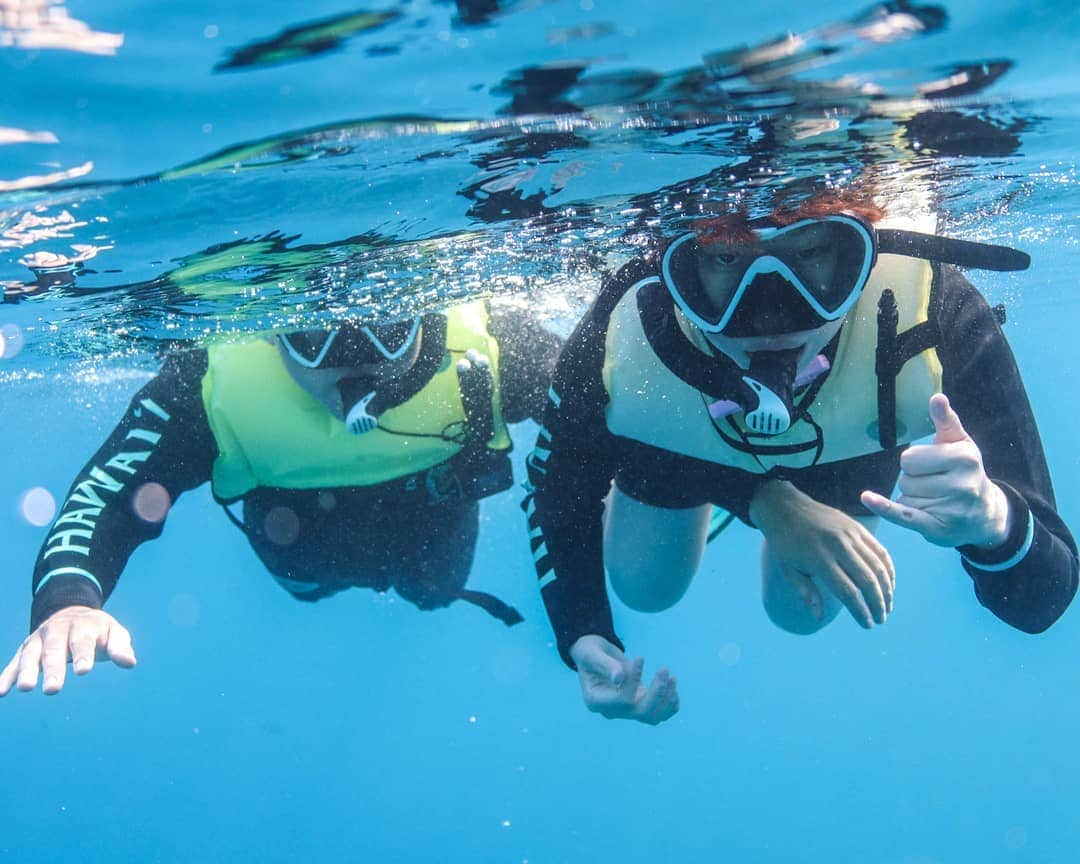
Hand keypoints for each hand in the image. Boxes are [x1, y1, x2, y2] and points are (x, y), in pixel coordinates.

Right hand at [0, 606, 135, 696]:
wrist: (71, 612)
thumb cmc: (97, 630)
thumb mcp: (113, 633)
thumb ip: (120, 646)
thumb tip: (130, 662)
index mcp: (82, 626)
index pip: (82, 641)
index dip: (83, 655)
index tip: (83, 670)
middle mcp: (57, 631)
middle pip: (54, 649)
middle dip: (53, 668)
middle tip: (52, 689)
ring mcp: (39, 639)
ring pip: (30, 655)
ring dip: (26, 671)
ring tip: (25, 688)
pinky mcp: (25, 649)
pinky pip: (13, 662)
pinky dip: (6, 675)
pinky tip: (0, 691)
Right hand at [569, 635, 678, 725]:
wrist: (594, 656)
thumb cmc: (590, 652)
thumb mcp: (592, 654)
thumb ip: (605, 665)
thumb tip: (620, 678)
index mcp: (595, 701)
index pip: (622, 699)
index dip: (634, 680)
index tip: (640, 658)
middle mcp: (611, 711)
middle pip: (641, 713)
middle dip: (657, 692)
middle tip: (664, 669)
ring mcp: (625, 711)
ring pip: (652, 717)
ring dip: (666, 699)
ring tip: (672, 677)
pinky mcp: (637, 706)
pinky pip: (658, 714)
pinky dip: (669, 704)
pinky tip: (672, 686)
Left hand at [751, 480, 894, 627]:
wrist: (785, 507)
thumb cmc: (784, 543)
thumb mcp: (788, 569)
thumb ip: (806, 592)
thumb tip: (819, 617)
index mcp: (819, 559)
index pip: (847, 591)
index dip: (860, 611)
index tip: (867, 625)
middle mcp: (837, 546)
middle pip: (867, 580)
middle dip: (877, 604)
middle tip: (881, 620)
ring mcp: (849, 534)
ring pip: (877, 566)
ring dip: (886, 589)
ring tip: (887, 606)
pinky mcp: (856, 527)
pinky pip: (879, 549)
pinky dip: (888, 568)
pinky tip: (889, 584)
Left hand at [861, 393, 1010, 548]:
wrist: (986, 515)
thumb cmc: (967, 472)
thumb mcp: (961, 444)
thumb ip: (946, 421)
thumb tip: (936, 397)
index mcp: (965, 458)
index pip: (910, 458)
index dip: (917, 463)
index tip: (935, 467)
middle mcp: (960, 484)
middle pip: (905, 477)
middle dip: (914, 480)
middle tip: (936, 484)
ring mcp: (949, 508)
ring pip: (903, 496)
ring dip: (913, 499)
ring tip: (937, 500)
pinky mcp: (935, 527)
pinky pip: (902, 514)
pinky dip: (883, 507)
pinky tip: (867, 498)